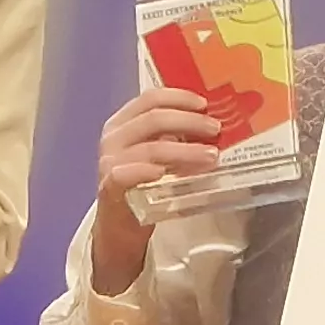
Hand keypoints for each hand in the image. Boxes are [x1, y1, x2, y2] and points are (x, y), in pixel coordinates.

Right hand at [88, 87, 224, 293]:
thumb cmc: (143, 184)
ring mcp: (109, 162)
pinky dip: (148, 171)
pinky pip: (127, 175)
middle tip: (216, 129)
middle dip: (189, 122)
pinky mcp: (109, 188)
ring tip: (211, 156)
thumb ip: (176, 137)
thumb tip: (213, 124)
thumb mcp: (158, 153)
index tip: (205, 104)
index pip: (150, 98)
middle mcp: (113, 138)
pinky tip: (166, 174)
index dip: (179, 98)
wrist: (120, 227)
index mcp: (122, 122)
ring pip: (150, 148)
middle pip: (153, 118)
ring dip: (185, 151)